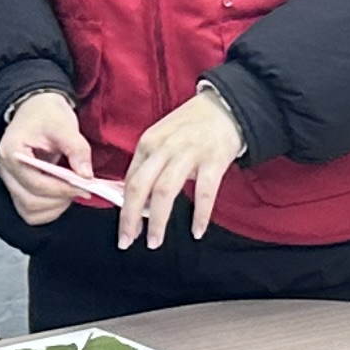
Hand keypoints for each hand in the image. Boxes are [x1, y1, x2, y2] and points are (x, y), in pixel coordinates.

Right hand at [0, 88, 100, 225]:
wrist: (35, 108)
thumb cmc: (46, 113)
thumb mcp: (64, 125)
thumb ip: (76, 149)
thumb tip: (85, 175)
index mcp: (12, 152)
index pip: (36, 183)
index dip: (62, 189)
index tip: (84, 186)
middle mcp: (5, 170)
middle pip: (30, 201)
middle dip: (59, 200)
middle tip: (81, 189)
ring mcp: (9, 180)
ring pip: (28, 211)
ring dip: (53, 208)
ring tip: (71, 192)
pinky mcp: (16, 186)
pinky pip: (29, 210)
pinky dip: (47, 210)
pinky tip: (61, 197)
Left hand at [113, 88, 245, 250]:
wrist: (225, 107)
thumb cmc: (191, 126)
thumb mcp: (162, 138)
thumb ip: (149, 165)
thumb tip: (136, 199)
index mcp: (148, 142)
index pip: (130, 179)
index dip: (124, 208)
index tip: (126, 229)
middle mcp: (164, 148)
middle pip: (139, 187)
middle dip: (130, 218)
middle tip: (127, 241)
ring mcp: (188, 153)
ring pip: (164, 191)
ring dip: (158, 220)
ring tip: (155, 242)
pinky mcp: (213, 160)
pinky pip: (204, 193)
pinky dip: (200, 215)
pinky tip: (197, 231)